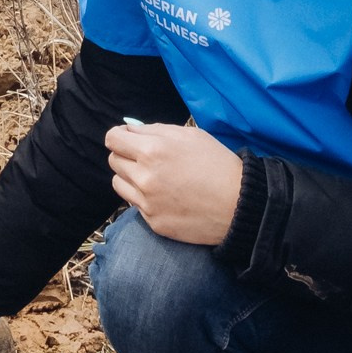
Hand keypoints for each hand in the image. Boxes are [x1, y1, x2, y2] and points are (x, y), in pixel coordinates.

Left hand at [106, 122, 245, 244]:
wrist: (239, 204)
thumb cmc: (217, 163)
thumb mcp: (190, 135)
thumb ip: (155, 130)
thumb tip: (131, 130)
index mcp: (152, 150)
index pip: (113, 139)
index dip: (120, 137)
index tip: (129, 140)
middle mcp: (144, 176)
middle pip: (114, 160)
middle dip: (126, 156)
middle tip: (145, 158)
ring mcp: (147, 202)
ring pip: (119, 183)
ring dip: (130, 178)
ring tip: (153, 177)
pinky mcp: (153, 222)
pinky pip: (135, 204)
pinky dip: (144, 198)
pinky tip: (165, 196)